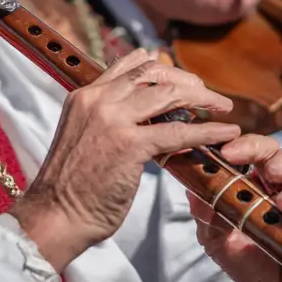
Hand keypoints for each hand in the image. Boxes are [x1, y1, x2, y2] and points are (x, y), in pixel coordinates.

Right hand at [13, 49, 237, 272]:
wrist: (56, 215)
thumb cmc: (71, 187)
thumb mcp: (84, 138)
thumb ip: (108, 120)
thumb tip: (143, 117)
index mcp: (85, 96)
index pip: (129, 65)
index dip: (161, 68)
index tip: (181, 80)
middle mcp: (97, 100)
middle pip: (152, 73)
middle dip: (186, 80)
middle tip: (206, 94)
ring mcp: (113, 119)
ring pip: (168, 94)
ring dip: (202, 98)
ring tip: (222, 106)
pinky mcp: (130, 144)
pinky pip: (178, 132)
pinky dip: (207, 130)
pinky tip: (226, 131)